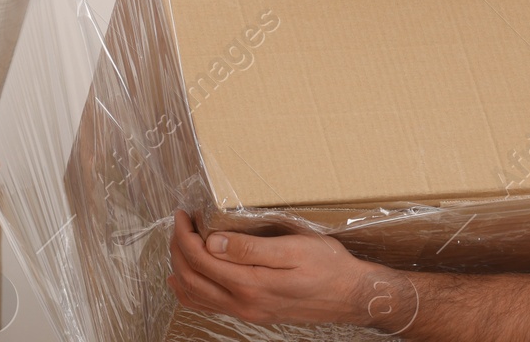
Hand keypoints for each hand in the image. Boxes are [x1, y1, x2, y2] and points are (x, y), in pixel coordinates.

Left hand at [166, 211, 413, 328]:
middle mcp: (244, 304)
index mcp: (251, 285)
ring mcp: (247, 312)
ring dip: (180, 267)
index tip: (183, 214)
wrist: (352, 295)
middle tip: (179, 223)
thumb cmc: (329, 267)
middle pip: (191, 277)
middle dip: (177, 248)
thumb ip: (250, 249)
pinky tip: (186, 277)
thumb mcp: (293, 249)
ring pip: (195, 295)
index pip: (200, 259)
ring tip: (180, 242)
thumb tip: (212, 243)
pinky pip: (208, 306)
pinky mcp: (252, 314)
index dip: (184, 235)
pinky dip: (189, 291)